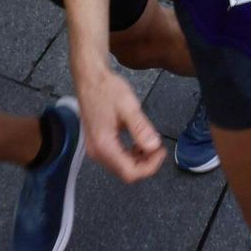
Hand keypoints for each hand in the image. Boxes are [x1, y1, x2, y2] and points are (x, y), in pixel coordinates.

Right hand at [75, 65, 163, 182]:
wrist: (89, 78)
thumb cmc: (106, 88)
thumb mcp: (128, 106)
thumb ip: (140, 128)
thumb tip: (154, 146)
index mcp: (104, 145)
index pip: (130, 172)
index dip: (150, 167)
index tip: (161, 151)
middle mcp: (97, 151)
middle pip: (125, 172)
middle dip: (146, 164)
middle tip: (158, 147)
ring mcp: (95, 148)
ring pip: (121, 167)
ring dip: (138, 160)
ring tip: (149, 143)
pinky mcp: (97, 143)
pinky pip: (116, 158)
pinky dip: (130, 154)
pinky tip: (137, 143)